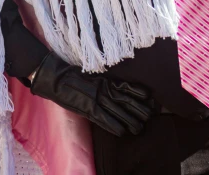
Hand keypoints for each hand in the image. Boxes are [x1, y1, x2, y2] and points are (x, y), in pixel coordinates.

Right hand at [31, 51, 155, 135]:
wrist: (56, 77)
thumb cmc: (73, 75)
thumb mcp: (93, 76)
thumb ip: (105, 80)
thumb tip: (117, 85)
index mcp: (106, 79)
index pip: (128, 86)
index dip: (140, 93)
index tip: (151, 98)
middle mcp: (104, 88)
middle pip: (126, 99)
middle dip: (139, 108)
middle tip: (151, 115)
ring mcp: (96, 97)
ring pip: (118, 110)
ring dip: (130, 119)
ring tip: (141, 127)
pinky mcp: (88, 107)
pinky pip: (103, 118)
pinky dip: (113, 125)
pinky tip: (122, 132)